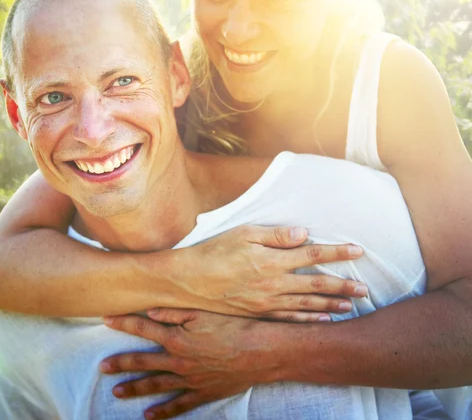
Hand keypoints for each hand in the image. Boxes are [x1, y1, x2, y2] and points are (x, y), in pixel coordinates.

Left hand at [101, 308, 280, 418]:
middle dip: (120, 363)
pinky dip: (163, 412)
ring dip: (135, 388)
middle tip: (102, 367)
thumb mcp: (202, 312)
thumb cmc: (233, 326)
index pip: (143, 329)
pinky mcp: (202, 393)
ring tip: (116, 392)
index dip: (123, 323)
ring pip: (156, 385)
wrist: (260, 352)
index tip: (106, 320)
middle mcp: (178, 361)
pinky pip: (178, 405)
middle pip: (142, 362)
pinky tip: (148, 416)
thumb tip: (150, 311)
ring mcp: (189, 380)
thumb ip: (174, 312)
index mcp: (176, 338)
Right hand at [173, 225, 366, 319]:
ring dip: (331, 305)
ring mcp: (266, 302)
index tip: (358, 251)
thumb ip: (276, 235)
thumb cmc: (214, 252)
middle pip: (316, 285)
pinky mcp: (258, 314)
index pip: (313, 255)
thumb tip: (304, 234)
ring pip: (307, 305)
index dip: (337, 253)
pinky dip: (308, 320)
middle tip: (365, 290)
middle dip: (343, 286)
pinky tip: (321, 319)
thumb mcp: (243, 234)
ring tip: (351, 306)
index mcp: (272, 261)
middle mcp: (274, 284)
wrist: (189, 281)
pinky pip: (289, 319)